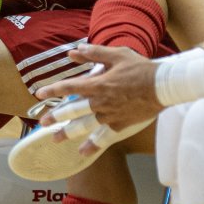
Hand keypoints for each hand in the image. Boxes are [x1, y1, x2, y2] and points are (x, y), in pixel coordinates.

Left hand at [32, 44, 162, 151]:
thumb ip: (94, 53)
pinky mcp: (120, 125)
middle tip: (42, 122)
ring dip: (68, 132)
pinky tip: (83, 152)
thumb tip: (73, 51)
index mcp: (97, 84)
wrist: (163, 87)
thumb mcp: (117, 55)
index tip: (40, 94)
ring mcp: (110, 116)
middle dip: (55, 116)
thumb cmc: (141, 68)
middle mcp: (100, 102)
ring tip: (55, 138)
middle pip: (72, 111)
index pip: (69, 87)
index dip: (53, 90)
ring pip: (84, 126)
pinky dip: (92, 146)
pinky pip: (103, 137)